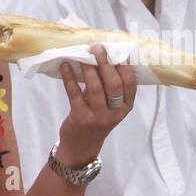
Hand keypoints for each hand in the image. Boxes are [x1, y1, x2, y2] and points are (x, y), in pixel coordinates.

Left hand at [55, 43, 135, 166]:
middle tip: (98, 48)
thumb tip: (101, 58)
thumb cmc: (96, 120)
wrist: (81, 147)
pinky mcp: (79, 118)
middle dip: (106, 64)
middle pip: (113, 85)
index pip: (130, 85)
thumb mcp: (109, 107)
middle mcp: (114, 113)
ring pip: (95, 88)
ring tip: (83, 55)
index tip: (119, 51)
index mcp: (125, 108)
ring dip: (88, 69)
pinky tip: (65, 66)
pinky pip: (74, 94)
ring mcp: (97, 117)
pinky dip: (70, 78)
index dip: (125, 67)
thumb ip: (108, 88)